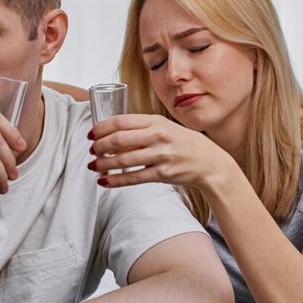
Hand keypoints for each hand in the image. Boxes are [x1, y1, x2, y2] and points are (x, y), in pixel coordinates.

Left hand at [89, 114, 235, 192]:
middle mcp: (158, 136)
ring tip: (94, 166)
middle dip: (99, 146)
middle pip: (119, 140)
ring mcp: (161, 155)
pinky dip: (115, 180)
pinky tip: (104, 181)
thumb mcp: (167, 127)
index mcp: (157, 121)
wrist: (211, 163)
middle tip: (91, 151)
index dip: (102, 128)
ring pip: (123, 160)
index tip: (92, 134)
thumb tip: (114, 135)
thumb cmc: (186, 144)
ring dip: (103, 164)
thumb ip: (144, 128)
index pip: (121, 121)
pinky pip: (133, 177)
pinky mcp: (162, 173)